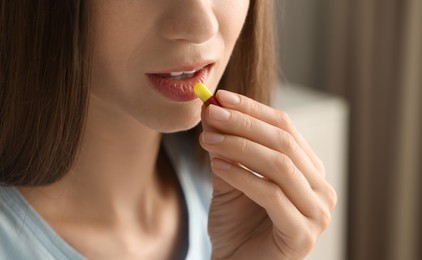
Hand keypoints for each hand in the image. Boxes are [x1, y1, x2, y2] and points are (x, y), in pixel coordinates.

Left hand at [199, 90, 336, 258]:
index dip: (252, 110)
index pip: (285, 127)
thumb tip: (213, 108)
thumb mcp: (229, 176)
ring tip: (208, 138)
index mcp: (308, 169)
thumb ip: (226, 147)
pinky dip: (242, 176)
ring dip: (240, 147)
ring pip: (280, 165)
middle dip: (244, 123)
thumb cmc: (236, 223)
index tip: (221, 98)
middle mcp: (320, 188)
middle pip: (284, 142)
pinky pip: (272, 195)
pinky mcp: (303, 235)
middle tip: (213, 112)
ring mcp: (317, 213)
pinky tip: (217, 166)